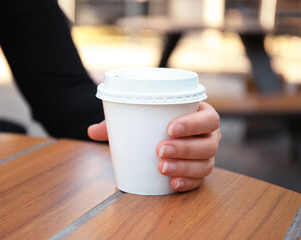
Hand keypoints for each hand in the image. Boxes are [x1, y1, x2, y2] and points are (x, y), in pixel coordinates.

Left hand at [88, 101, 220, 191]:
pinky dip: (187, 183)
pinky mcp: (199, 172)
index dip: (193, 124)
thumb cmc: (155, 122)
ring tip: (161, 168)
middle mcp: (208, 136)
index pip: (208, 118)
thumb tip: (91, 131)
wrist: (163, 133)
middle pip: (209, 144)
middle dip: (185, 148)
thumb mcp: (139, 118)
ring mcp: (205, 155)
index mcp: (200, 115)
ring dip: (185, 167)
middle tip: (159, 150)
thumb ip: (117, 122)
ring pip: (206, 164)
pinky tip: (172, 184)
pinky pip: (200, 181)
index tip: (169, 128)